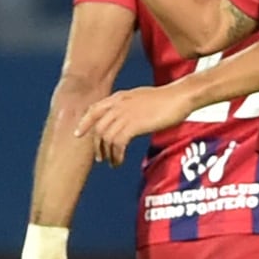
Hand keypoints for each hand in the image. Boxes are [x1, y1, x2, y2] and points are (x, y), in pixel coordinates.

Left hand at [77, 82, 191, 164]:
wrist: (180, 96)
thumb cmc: (167, 99)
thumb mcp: (142, 99)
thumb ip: (130, 107)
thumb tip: (127, 119)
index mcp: (119, 97)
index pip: (94, 109)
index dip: (84, 122)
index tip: (78, 134)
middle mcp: (118, 105)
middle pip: (98, 127)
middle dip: (97, 145)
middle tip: (101, 158)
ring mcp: (125, 114)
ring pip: (106, 137)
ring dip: (107, 153)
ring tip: (113, 162)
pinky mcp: (134, 124)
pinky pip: (117, 143)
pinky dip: (116, 154)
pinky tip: (120, 160)